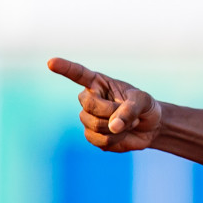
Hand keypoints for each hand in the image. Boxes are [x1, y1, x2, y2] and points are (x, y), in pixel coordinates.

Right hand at [48, 58, 162, 151]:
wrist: (151, 127)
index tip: (51, 62)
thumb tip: (113, 127)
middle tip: (132, 113)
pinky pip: (99, 140)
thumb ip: (129, 110)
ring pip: (93, 125)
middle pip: (88, 106)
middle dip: (112, 111)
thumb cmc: (146, 107)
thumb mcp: (144, 102)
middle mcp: (90, 99)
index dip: (65, 68)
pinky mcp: (92, 136)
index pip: (78, 74)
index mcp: (99, 83)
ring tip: (129, 123)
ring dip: (117, 127)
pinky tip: (122, 134)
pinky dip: (116, 140)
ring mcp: (89, 118)